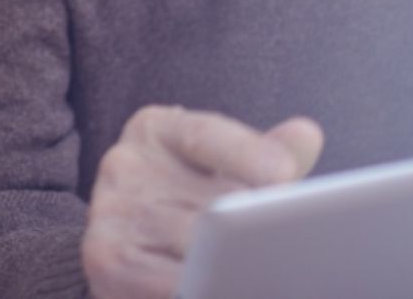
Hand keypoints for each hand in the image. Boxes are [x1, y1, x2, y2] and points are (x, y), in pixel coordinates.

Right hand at [80, 105, 322, 298]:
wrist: (126, 246)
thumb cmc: (187, 200)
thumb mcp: (221, 169)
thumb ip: (265, 155)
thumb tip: (308, 134)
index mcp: (156, 129)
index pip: (206, 134)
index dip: (248, 154)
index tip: (285, 175)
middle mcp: (125, 163)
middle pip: (206, 198)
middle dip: (253, 226)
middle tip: (292, 242)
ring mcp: (110, 212)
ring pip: (192, 245)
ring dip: (234, 265)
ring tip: (272, 272)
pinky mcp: (104, 259)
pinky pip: (166, 282)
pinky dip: (203, 289)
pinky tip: (231, 289)